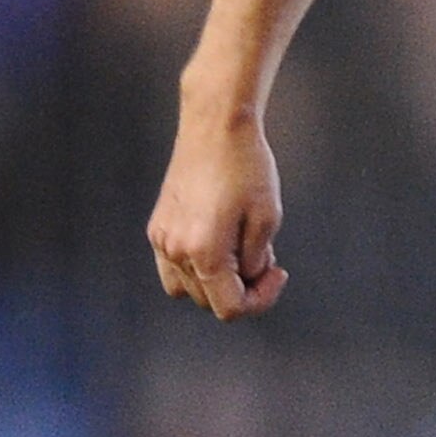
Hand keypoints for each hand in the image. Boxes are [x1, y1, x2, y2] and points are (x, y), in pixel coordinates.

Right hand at [147, 105, 288, 317]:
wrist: (215, 128)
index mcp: (204, 253)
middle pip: (209, 302)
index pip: (229, 308)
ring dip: (216, 282)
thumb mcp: (268, 218)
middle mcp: (175, 251)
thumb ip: (256, 260)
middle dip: (241, 288)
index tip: (278, 272)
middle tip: (264, 258)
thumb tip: (246, 277)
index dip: (261, 299)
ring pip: (188, 290)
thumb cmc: (246, 167)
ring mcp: (161, 240)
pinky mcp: (157, 227)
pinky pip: (173, 268)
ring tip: (239, 249)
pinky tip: (218, 243)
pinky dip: (196, 268)